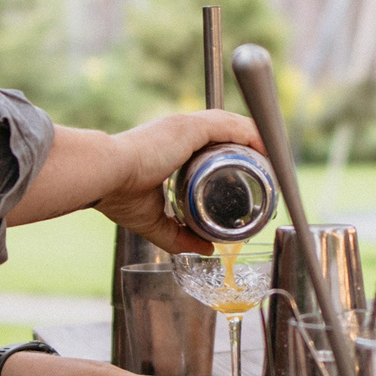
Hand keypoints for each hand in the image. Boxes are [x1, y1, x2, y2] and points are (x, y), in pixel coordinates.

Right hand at [98, 109, 261, 254]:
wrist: (103, 177)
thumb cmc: (117, 194)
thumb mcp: (153, 221)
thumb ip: (178, 236)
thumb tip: (206, 250)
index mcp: (168, 146)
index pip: (208, 143)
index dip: (230, 153)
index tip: (250, 171)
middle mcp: (178, 131)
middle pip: (224, 132)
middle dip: (248, 147)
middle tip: (268, 169)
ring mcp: (184, 127)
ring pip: (230, 126)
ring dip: (254, 139)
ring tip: (272, 158)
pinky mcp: (188, 127)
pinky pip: (228, 125)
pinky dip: (249, 133)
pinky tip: (265, 145)